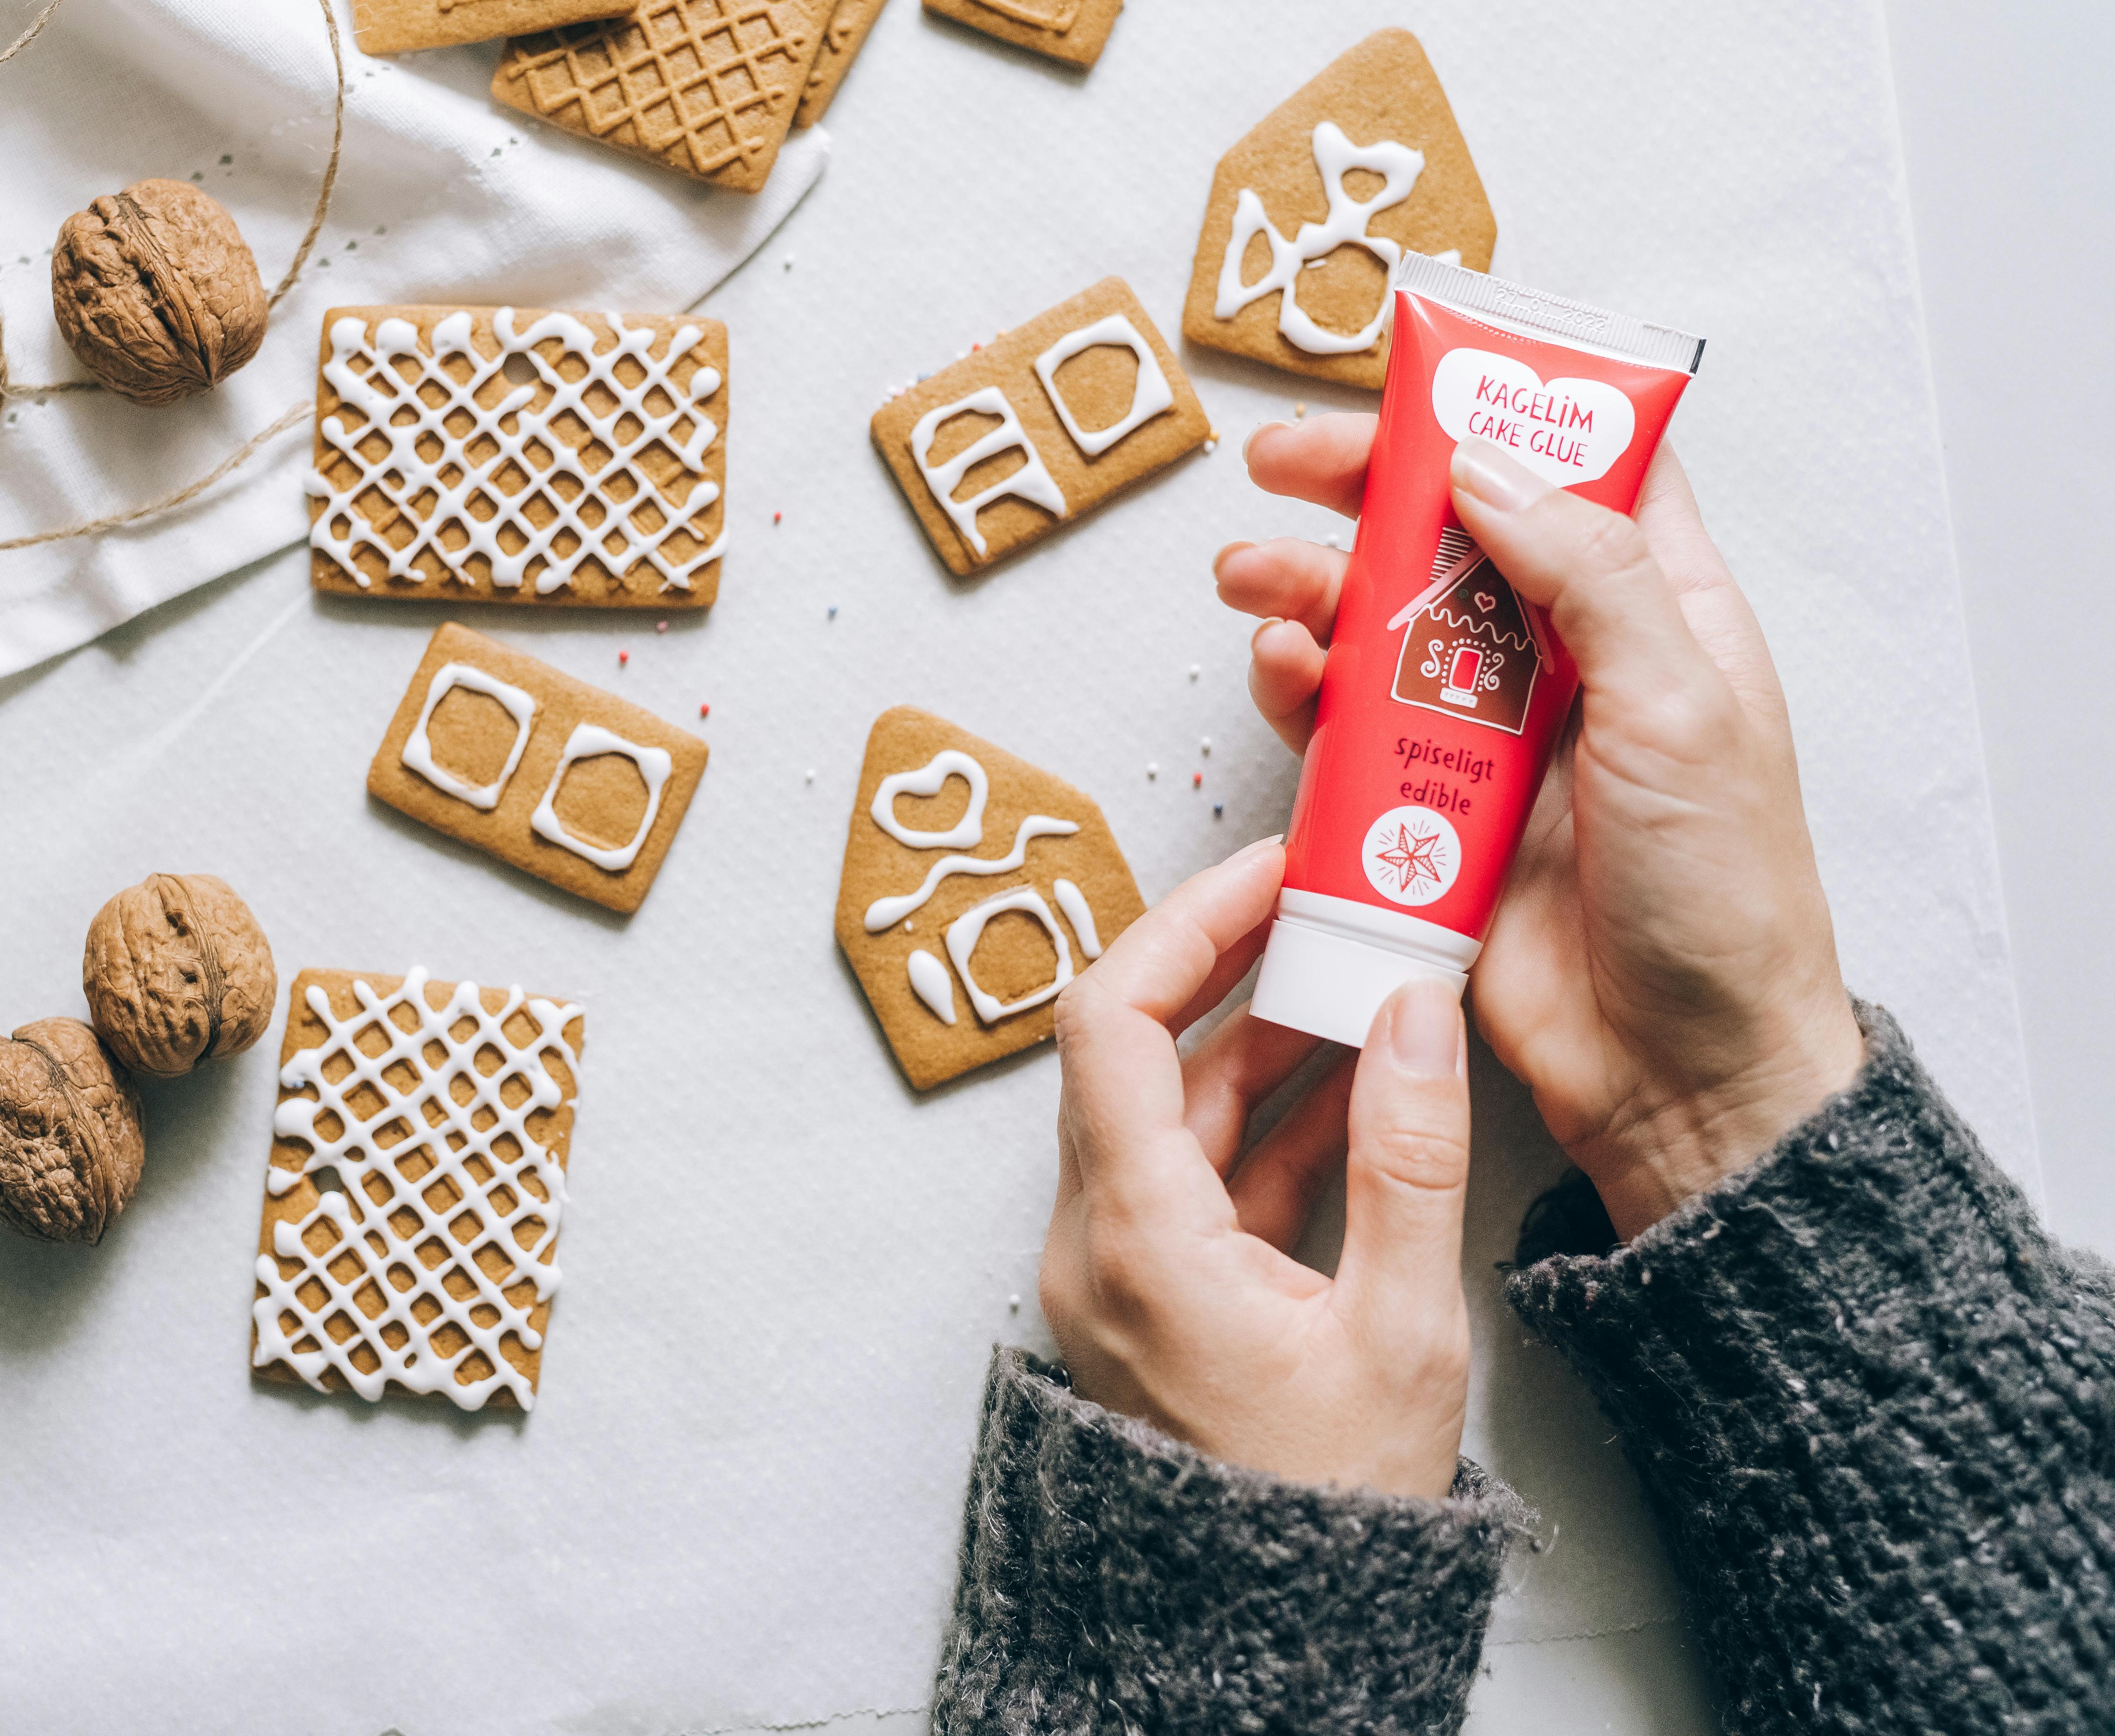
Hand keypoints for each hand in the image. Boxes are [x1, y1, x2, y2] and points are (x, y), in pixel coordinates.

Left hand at [1041, 837, 1473, 1499]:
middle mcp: (1099, 1243)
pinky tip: (1353, 1076)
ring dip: (1263, 1042)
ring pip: (1174, 1112)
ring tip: (1362, 977)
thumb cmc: (1329, 1509)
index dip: (1186, 926)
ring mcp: (1118, 1269)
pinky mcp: (1153, 1293)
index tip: (1269, 875)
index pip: (1113, 1023)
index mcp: (1139, 1241)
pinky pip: (1197, 1173)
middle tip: (1328, 906)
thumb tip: (1413, 1010)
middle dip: (1233, 968)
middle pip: (1137, 1053)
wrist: (1270, 1637)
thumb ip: (1408, 1160)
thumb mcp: (1399, 1331)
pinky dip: (1269, 1120)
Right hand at [1218, 419, 1864, 1238]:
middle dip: (1362, 490)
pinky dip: (1303, 691)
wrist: (1678, 1070)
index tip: (1415, 381)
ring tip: (1248, 576)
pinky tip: (1279, 671)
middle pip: (1453, 537)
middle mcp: (1570, 661)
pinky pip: (1350, 732)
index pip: (1581, 473)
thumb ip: (1586, 575)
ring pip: (1383, 628)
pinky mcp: (1430, 813)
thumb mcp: (1680, 705)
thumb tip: (1486, 465)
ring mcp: (1495, 736)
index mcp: (1659, 615)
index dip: (1500, 415)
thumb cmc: (1718, 894)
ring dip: (1311, 588)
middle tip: (1277, 464)